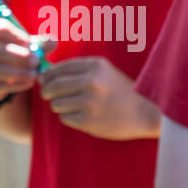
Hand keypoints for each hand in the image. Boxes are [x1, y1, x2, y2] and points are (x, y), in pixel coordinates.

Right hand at [0, 18, 55, 102]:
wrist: (2, 75)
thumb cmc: (17, 51)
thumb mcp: (28, 44)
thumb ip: (40, 43)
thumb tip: (52, 42)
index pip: (0, 28)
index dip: (17, 36)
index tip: (30, 44)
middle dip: (17, 56)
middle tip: (35, 60)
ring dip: (17, 72)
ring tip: (34, 74)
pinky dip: (14, 85)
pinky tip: (28, 83)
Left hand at [38, 56, 159, 138]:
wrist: (145, 113)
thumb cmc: (119, 91)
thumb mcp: (103, 72)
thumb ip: (76, 71)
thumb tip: (43, 75)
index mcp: (96, 66)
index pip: (58, 69)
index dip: (47, 76)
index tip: (44, 80)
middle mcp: (92, 82)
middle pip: (52, 87)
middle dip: (47, 92)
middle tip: (49, 95)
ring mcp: (90, 102)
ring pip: (56, 104)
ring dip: (60, 106)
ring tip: (73, 106)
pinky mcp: (89, 121)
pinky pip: (64, 118)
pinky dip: (69, 118)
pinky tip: (82, 115)